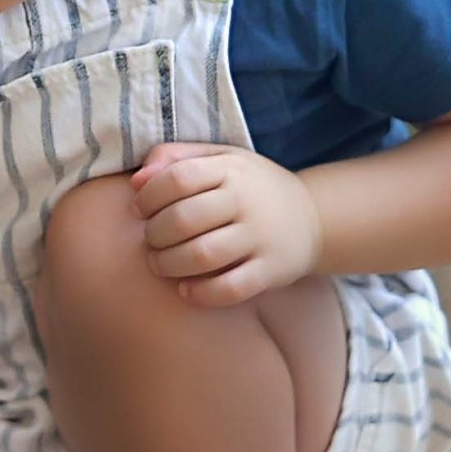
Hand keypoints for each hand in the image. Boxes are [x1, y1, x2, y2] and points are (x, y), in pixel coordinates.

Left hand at [131, 141, 321, 305]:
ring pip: (202, 255)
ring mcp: (262, 237)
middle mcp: (247, 200)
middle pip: (183, 219)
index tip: (139, 209)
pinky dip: (200, 293)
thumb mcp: (220, 159)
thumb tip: (137, 181)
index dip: (148, 197)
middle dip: (154, 234)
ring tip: (160, 265)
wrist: (313, 218)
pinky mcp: (271, 271)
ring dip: (169, 264)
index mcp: (231, 169)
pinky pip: (229, 288)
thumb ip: (176, 158)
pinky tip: (185, 290)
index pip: (177, 179)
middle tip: (149, 241)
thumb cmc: (250, 188)